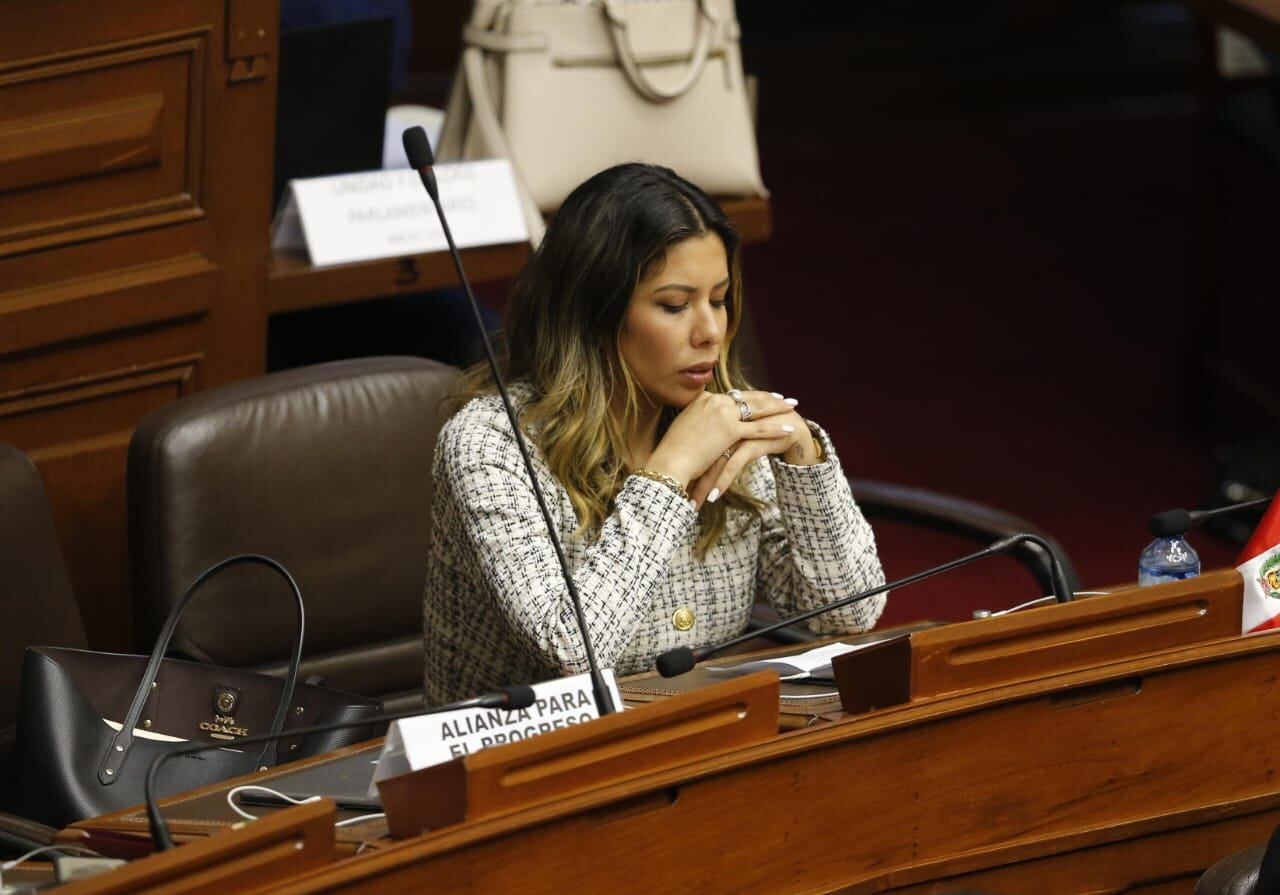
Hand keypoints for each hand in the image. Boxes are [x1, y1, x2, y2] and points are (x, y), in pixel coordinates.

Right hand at [645, 390, 812, 507]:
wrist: (670, 461)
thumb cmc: (673, 451)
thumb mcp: (684, 428)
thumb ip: (697, 422)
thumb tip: (703, 426)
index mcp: (703, 399)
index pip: (733, 395)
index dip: (750, 396)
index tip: (762, 396)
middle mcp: (715, 401)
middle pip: (748, 397)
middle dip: (768, 397)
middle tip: (783, 398)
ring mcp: (723, 414)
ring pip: (757, 409)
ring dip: (777, 407)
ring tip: (792, 406)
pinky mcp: (730, 430)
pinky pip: (758, 428)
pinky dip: (775, 428)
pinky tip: (788, 428)